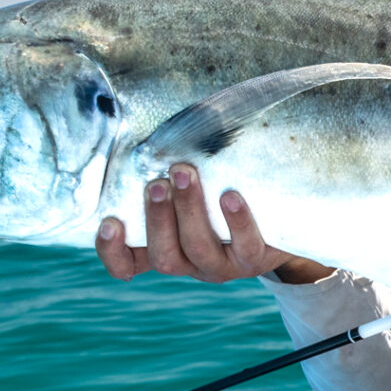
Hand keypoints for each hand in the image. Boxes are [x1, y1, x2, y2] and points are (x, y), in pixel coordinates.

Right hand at [96, 164, 331, 285]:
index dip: (113, 251)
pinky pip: (246, 246)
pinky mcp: (256, 260)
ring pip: (198, 248)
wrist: (281, 222)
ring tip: (185, 174)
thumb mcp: (192, 188)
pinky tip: (230, 195)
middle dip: (156, 218)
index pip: (128, 263)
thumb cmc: (221, 191)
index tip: (109, 222)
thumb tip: (146, 125)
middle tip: (156, 183)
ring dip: (189, 211)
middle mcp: (190, 262)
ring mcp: (223, 265)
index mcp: (166, 248)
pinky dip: (237, 221)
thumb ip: (166, 171)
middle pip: (164, 255)